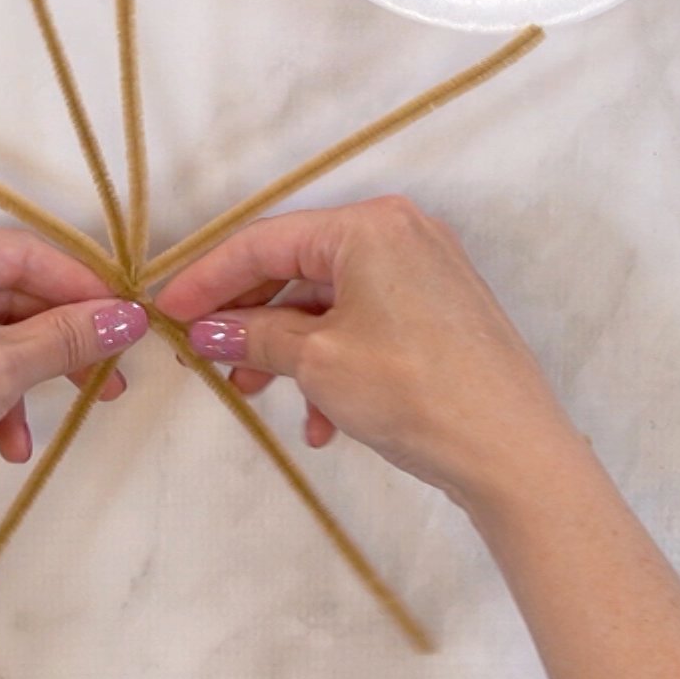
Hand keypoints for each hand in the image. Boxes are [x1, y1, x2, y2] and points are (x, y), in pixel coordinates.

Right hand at [157, 197, 574, 503]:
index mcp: (369, 225)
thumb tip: (206, 331)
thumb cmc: (412, 392)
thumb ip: (254, 337)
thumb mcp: (319, 362)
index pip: (265, 241)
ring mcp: (426, 269)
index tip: (165, 311)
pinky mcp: (441, 308)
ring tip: (260, 397)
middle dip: (251, 318)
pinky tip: (324, 420)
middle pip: (299, 267)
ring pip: (331, 300)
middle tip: (209, 359)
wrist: (514, 453)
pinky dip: (335, 360)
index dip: (207, 278)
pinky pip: (367, 321)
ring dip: (290, 348)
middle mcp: (400, 231)